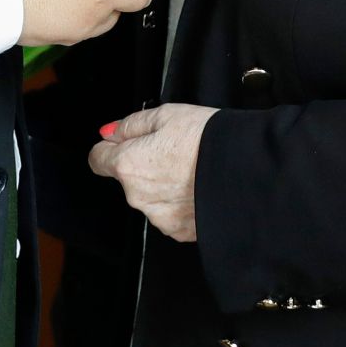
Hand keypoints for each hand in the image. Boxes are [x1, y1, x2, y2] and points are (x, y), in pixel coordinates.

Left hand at [89, 104, 217, 242]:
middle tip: (172, 149)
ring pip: (149, 197)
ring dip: (161, 185)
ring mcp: (158, 217)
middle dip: (142, 165)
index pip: (98, 159)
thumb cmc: (208, 139)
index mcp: (128, 165)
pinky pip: (169, 214)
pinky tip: (198, 187)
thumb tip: (108, 133)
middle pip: (127, 178)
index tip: (125, 142)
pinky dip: (179, 202)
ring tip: (190, 168)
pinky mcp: (179, 231)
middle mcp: (138, 196)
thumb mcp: (165, 115)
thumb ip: (131, 125)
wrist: (247, 172)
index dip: (110, 147)